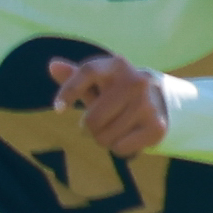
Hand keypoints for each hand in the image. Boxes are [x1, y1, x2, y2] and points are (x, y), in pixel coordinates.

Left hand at [52, 52, 172, 159]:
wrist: (160, 101)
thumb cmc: (117, 91)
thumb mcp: (98, 81)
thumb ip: (74, 76)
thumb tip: (53, 65)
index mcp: (117, 65)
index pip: (88, 71)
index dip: (69, 90)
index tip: (58, 110)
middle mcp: (136, 82)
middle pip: (93, 119)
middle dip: (90, 127)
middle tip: (99, 123)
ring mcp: (148, 105)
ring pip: (105, 137)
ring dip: (104, 138)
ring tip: (116, 127)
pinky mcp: (157, 126)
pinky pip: (121, 148)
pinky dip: (119, 148)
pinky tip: (128, 136)